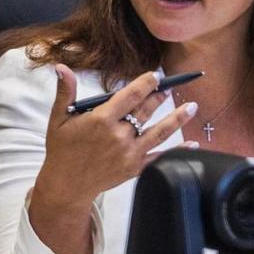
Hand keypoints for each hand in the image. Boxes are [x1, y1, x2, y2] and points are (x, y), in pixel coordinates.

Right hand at [28, 64, 196, 253]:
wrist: (66, 186)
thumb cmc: (62, 150)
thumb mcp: (59, 119)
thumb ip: (65, 92)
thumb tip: (61, 66)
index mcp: (101, 120)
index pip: (130, 95)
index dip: (146, 83)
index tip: (155, 75)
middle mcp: (119, 135)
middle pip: (146, 111)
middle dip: (159, 96)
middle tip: (169, 86)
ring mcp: (129, 153)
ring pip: (159, 132)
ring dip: (177, 119)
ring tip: (192, 107)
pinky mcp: (134, 168)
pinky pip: (160, 158)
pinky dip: (178, 152)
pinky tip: (194, 145)